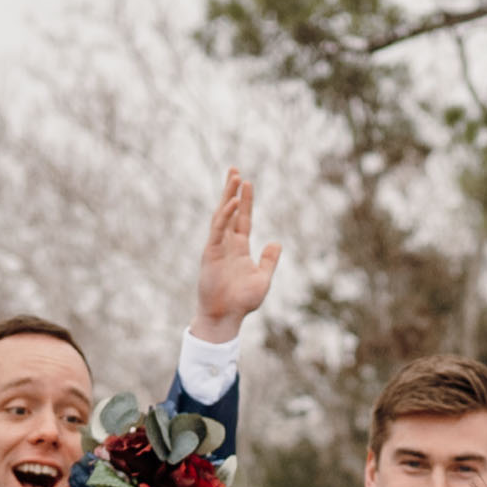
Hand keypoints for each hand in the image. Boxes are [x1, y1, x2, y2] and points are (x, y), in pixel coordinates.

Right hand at [190, 169, 282, 343]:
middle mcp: (227, 244)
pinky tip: (233, 204)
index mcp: (239, 248)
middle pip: (230, 211)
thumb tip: (276, 242)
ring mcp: (217, 247)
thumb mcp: (263, 278)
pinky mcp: (210, 253)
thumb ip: (269, 260)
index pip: (243, 219)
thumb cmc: (242, 301)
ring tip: (234, 178)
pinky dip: (225, 216)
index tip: (247, 182)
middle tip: (234, 170)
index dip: (246, 201)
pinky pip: (218, 230)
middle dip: (232, 190)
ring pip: (222, 216)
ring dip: (228, 197)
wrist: (226, 316)